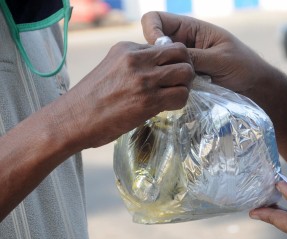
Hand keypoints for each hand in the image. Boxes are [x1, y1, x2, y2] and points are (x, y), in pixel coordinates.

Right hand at [53, 41, 193, 148]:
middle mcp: (137, 59)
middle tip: (180, 82)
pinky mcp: (149, 101)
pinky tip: (170, 106)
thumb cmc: (91, 98)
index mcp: (127, 49)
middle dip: (186, 67)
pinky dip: (181, 101)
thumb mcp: (111, 68)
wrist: (73, 119)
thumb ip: (134, 64)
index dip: (172, 60)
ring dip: (186, 85)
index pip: (165, 46)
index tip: (169, 74)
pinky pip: (181, 95)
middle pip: (181, 53)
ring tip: (176, 94)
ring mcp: (144, 79)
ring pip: (186, 73)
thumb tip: (157, 69)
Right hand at [141, 11, 271, 93]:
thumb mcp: (220, 58)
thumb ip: (195, 57)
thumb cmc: (243, 66)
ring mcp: (181, 63)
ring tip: (176, 85)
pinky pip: (169, 81)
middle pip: (153, 45)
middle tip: (168, 73)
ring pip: (159, 65)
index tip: (159, 50)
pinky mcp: (183, 80)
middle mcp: (182, 44)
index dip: (151, 31)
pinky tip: (177, 93)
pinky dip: (170, 86)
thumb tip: (168, 60)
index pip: (156, 20)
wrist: (254, 87)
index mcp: (190, 29)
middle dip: (156, 58)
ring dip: (163, 75)